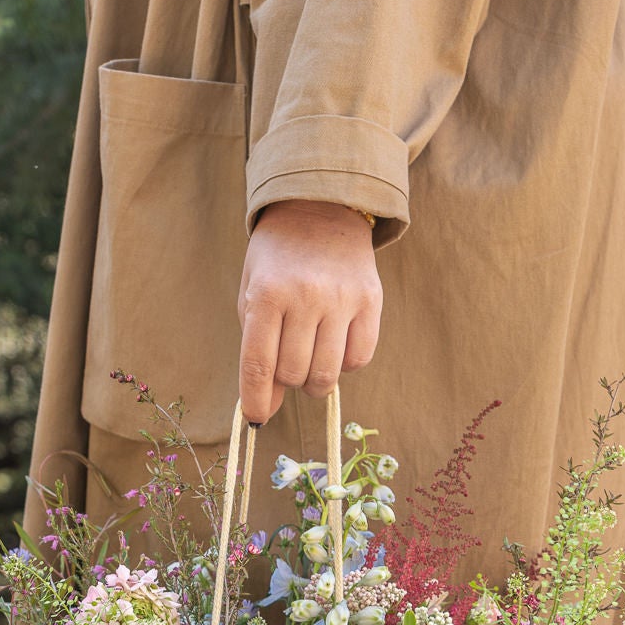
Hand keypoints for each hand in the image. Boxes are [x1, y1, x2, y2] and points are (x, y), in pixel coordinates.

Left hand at [237, 200, 382, 424]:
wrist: (320, 207)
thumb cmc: (278, 260)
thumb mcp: (253, 294)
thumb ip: (256, 350)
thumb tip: (266, 408)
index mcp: (267, 293)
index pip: (259, 364)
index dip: (256, 399)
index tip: (256, 417)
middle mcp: (306, 296)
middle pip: (294, 374)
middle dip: (288, 380)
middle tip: (288, 361)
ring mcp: (342, 298)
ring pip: (327, 373)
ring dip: (314, 380)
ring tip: (310, 360)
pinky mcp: (371, 300)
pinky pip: (359, 359)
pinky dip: (345, 365)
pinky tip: (335, 346)